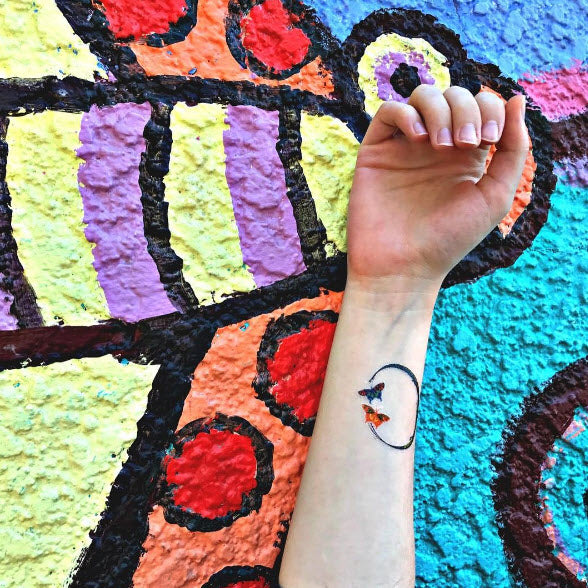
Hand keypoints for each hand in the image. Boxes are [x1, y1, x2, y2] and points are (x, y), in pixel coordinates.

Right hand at [347, 85, 528, 294]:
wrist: (404, 267)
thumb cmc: (449, 239)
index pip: (481, 105)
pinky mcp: (376, 152)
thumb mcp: (495, 196)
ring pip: (422, 95)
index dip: (490, 109)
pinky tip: (418, 139)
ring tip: (441, 144)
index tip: (490, 139)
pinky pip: (388, 111)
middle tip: (466, 145)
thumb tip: (517, 99)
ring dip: (439, 110)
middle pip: (453, 95)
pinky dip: (406, 114)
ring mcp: (404, 146)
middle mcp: (435, 145)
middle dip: (466, 110)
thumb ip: (512, 149)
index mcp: (465, 153)